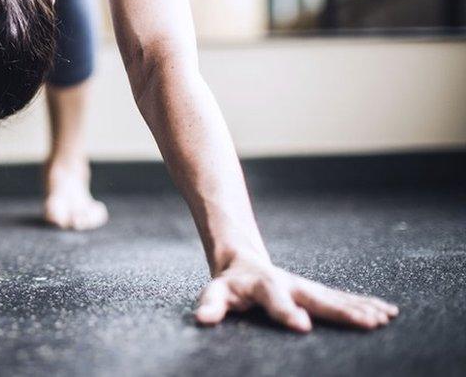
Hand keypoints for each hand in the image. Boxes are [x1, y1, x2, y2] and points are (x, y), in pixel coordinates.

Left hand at [194, 257, 397, 331]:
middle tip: (366, 322)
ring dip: (360, 308)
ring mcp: (306, 287)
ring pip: (336, 297)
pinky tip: (387, 313)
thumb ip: (210, 306)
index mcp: (263, 286)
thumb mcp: (215, 293)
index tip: (302, 326)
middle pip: (317, 298)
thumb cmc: (229, 285)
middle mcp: (290, 284)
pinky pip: (344, 298)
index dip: (287, 312)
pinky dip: (366, 304)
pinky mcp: (317, 291)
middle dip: (341, 310)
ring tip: (383, 319)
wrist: (244, 262)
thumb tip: (202, 320)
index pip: (275, 300)